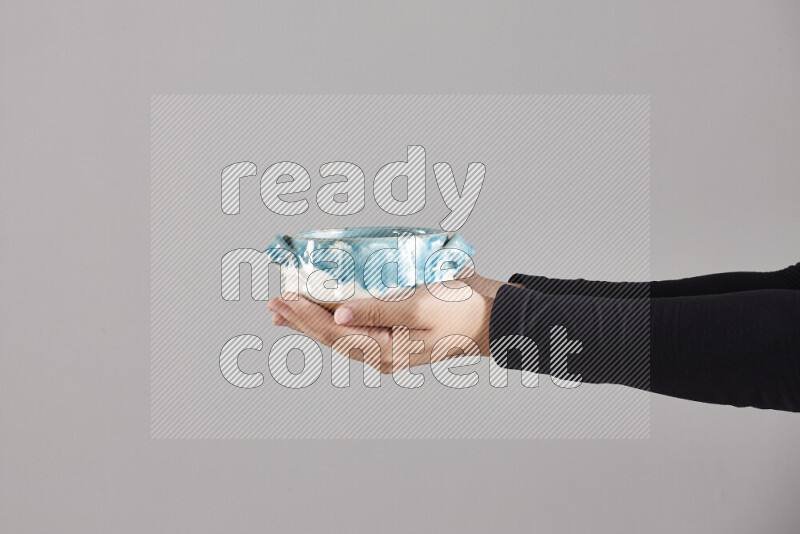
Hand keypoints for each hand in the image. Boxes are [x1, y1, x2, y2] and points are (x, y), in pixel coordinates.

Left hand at [268, 282, 492, 373]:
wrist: (491, 319)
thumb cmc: (462, 311)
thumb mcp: (419, 308)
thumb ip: (379, 312)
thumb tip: (339, 316)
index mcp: (388, 351)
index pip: (336, 333)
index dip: (307, 316)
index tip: (285, 298)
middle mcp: (383, 354)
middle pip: (332, 337)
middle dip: (301, 320)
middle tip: (274, 303)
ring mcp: (388, 347)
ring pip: (340, 335)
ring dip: (313, 321)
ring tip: (286, 309)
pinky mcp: (393, 335)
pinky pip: (355, 329)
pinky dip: (334, 318)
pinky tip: (324, 310)